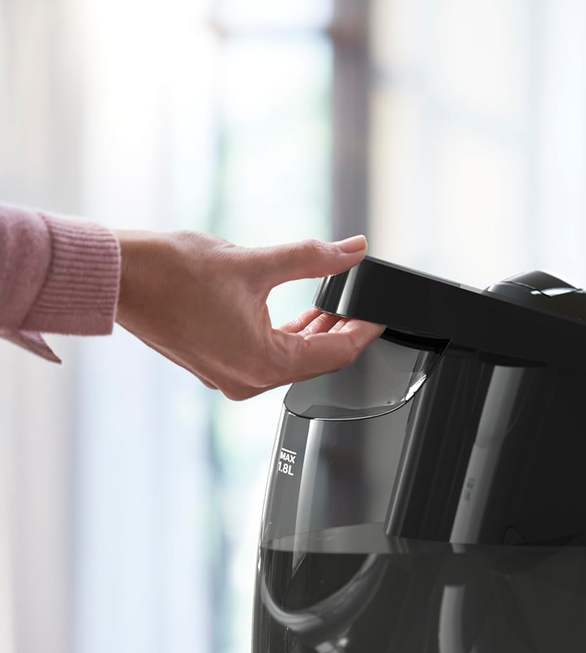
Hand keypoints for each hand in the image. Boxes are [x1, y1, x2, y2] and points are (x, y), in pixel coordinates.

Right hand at [115, 230, 381, 398]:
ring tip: (333, 305)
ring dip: (313, 334)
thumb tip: (352, 251)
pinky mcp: (218, 366)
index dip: (364, 331)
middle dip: (341, 332)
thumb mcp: (255, 263)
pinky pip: (266, 358)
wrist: (116, 277)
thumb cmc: (170, 273)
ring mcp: (231, 377)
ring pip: (291, 361)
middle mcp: (249, 380)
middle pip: (316, 362)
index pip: (336, 354)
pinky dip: (286, 338)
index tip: (381, 313)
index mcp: (264, 364)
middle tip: (360, 305)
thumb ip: (313, 259)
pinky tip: (299, 315)